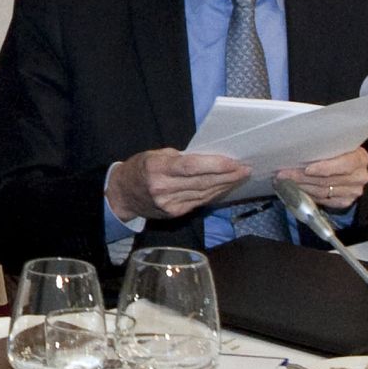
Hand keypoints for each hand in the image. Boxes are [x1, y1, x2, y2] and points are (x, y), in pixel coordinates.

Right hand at [106, 148, 250, 221]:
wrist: (122, 195)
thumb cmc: (139, 168)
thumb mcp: (154, 155)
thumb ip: (179, 158)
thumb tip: (206, 159)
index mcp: (157, 169)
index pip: (191, 167)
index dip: (214, 165)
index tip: (233, 161)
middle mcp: (164, 188)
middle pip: (202, 182)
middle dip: (227, 176)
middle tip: (245, 168)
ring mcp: (170, 204)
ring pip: (204, 194)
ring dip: (225, 185)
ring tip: (240, 176)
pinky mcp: (175, 213)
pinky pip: (200, 202)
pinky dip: (214, 193)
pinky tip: (224, 186)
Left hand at [277, 147, 367, 211]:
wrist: (348, 167)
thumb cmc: (337, 153)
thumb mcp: (334, 146)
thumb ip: (324, 148)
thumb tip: (297, 148)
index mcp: (359, 158)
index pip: (343, 165)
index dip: (324, 168)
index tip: (306, 169)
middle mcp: (359, 176)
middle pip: (327, 180)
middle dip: (302, 177)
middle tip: (284, 174)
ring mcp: (354, 191)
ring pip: (322, 191)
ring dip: (302, 186)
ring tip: (285, 181)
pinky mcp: (346, 201)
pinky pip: (323, 200)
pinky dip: (308, 194)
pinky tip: (297, 189)